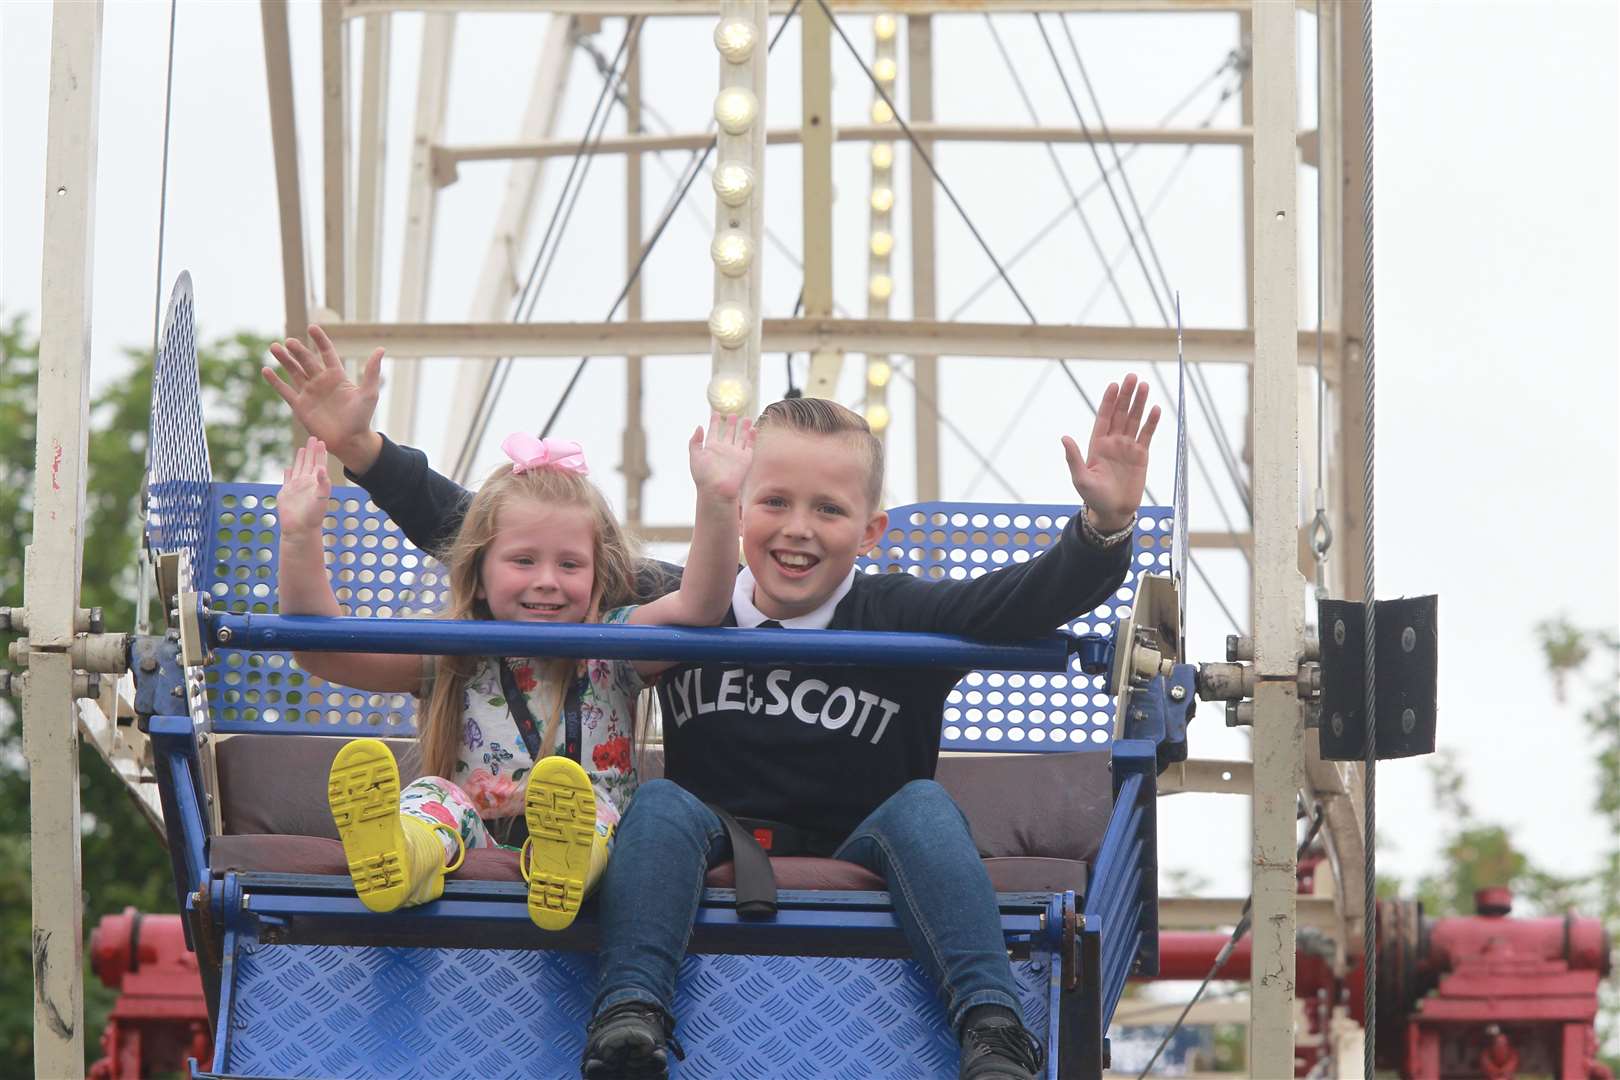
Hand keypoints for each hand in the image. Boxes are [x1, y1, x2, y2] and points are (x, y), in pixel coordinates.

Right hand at [262, 325, 383, 472]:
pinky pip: (285, 391)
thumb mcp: (369, 393)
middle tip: (289, 341)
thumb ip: (372, 372)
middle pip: (307, 361)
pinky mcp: (300, 406)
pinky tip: (266, 370)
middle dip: (298, 350)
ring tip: (274, 347)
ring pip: (294, 372)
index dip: (320, 340)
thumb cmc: (362, 418)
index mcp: (337, 376)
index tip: (312, 327)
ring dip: (284, 360)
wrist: (350, 441)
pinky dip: (275, 381)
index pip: (327, 353)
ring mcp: (309, 393)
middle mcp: (322, 382)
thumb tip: (381, 349)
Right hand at [278, 437, 332, 537]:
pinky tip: (288, 467)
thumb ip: (323, 483)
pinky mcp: (286, 493)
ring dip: (300, 458)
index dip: (320, 452)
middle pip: (309, 462)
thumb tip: (321, 468)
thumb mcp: (321, 498)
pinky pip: (287, 480)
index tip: (322, 441)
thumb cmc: (313, 516)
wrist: (300, 530)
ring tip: (302, 448)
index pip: (319, 463)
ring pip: (298, 468)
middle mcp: (307, 483)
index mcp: (316, 482)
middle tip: (313, 437)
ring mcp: (296, 487)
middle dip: (311, 450)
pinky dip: (288, 473)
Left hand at [687, 413, 754, 501]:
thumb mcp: (695, 456)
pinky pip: (750, 446)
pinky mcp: (745, 459)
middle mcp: (724, 450)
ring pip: (741, 438)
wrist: (717, 490)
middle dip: (731, 424)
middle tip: (733, 414)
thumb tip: (699, 427)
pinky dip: (752, 437)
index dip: (714, 422)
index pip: (713, 431)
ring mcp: (735, 454)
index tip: (715, 413)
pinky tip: (753, 429)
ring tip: (747, 419)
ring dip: (744, 428)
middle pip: (728, 433)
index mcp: (711, 448)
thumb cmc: (704, 476)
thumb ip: (695, 441)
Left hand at [1062, 373, 1159, 532]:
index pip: (1104, 417)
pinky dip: (1151, 422)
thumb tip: (1064, 438)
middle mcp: (1113, 442)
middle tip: (1132, 377)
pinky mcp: (1141, 455)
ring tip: (1145, 385)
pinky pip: (1147, 435)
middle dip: (1126, 396)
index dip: (1109, 401)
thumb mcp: (1080, 478)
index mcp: (1097, 444)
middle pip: (1120, 413)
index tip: (1114, 385)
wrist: (1114, 511)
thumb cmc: (1094, 497)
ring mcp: (1127, 447)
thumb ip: (1074, 458)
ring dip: (1139, 403)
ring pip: (1134, 420)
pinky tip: (1156, 409)